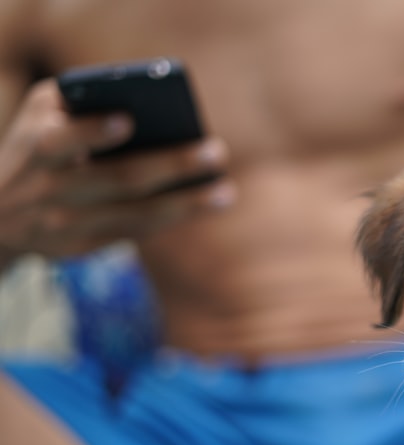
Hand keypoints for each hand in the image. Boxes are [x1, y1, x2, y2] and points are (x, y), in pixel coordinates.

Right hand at [0, 79, 234, 261]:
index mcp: (38, 146)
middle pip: (119, 178)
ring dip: (187, 203)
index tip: (128, 120)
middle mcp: (49, 188)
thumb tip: (140, 98)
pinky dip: (172, 217)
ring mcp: (66, 223)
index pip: (61, 140)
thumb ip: (79, 98)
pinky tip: (204, 204)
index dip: (92, 132)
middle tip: (216, 151)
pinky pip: (134, 231)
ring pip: (136, 214)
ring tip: (226, 191)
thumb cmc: (38, 143)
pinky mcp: (81, 247)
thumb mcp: (41, 114)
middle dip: (172, 164)